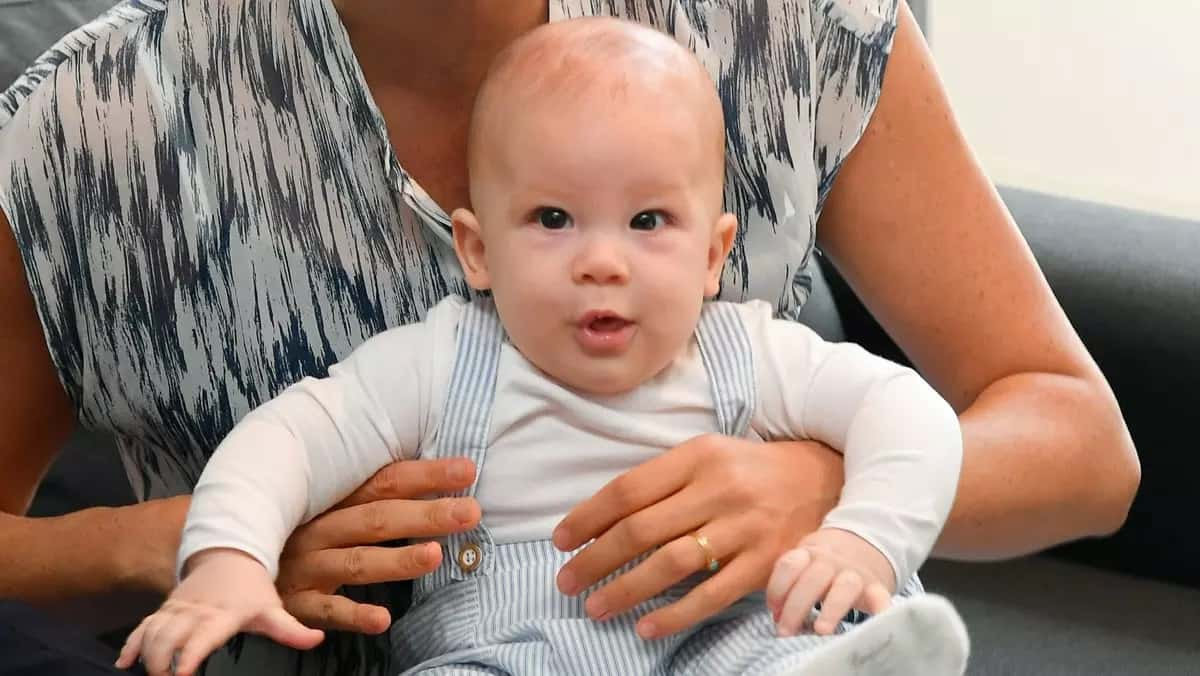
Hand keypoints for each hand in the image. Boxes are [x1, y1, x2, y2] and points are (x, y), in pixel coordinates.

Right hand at [116, 549, 323, 675]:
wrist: (230, 555)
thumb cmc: (251, 589)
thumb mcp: (272, 608)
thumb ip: (291, 629)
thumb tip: (317, 640)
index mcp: (221, 615)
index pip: (202, 636)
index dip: (191, 655)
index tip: (183, 672)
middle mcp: (194, 611)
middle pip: (169, 637)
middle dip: (161, 661)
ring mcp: (177, 610)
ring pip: (153, 631)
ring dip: (146, 654)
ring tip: (147, 674)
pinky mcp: (165, 609)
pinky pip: (143, 625)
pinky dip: (131, 643)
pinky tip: (123, 662)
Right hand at [274, 458, 480, 633]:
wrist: (227, 558)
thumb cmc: (295, 529)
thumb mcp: (328, 504)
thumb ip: (374, 493)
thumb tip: (438, 479)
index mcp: (331, 499)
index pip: (384, 482)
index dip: (426, 475)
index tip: (467, 470)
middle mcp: (319, 528)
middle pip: (377, 518)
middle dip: (426, 514)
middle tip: (470, 511)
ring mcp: (306, 566)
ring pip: (356, 562)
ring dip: (396, 560)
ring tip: (435, 555)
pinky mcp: (294, 603)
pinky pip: (326, 611)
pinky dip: (353, 614)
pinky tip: (383, 618)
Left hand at [552, 435, 843, 638]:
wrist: (823, 480)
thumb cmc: (749, 470)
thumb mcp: (707, 455)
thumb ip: (662, 481)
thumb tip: (602, 518)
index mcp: (698, 456)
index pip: (629, 489)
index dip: (589, 517)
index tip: (561, 540)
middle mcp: (719, 489)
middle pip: (642, 529)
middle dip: (595, 559)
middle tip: (566, 581)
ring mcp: (744, 528)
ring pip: (671, 564)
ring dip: (626, 589)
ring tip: (595, 607)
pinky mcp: (766, 562)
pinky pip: (712, 594)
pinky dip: (675, 614)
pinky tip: (646, 626)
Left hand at [766, 528, 893, 635]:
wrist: (862, 545)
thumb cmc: (822, 566)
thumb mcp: (804, 564)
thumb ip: (790, 586)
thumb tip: (778, 618)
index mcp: (809, 554)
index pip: (790, 565)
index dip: (778, 588)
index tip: (774, 611)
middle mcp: (831, 562)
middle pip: (813, 579)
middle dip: (796, 606)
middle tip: (785, 632)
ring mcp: (855, 574)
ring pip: (845, 586)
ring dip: (832, 609)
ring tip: (821, 630)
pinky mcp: (876, 587)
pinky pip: (881, 597)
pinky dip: (881, 609)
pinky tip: (876, 622)